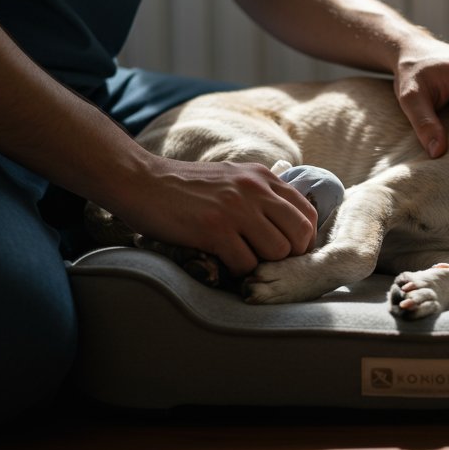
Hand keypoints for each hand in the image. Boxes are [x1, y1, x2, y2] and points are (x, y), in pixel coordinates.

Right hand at [112, 158, 317, 275]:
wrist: (141, 181)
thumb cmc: (184, 187)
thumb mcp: (231, 178)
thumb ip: (259, 194)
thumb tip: (285, 224)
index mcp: (262, 177)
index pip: (307, 212)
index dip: (304, 238)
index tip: (288, 251)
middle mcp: (255, 190)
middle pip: (300, 235)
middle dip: (289, 256)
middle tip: (268, 264)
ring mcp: (236, 209)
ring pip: (277, 252)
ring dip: (262, 265)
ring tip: (242, 261)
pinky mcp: (215, 229)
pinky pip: (245, 264)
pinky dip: (237, 272)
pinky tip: (222, 262)